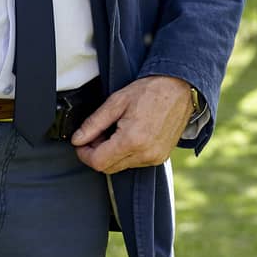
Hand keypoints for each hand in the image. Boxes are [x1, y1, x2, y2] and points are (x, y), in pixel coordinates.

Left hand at [72, 75, 196, 173]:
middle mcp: (145, 154)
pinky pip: (135, 163)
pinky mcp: (161, 158)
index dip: (84, 154)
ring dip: (112, 154)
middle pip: (108, 168)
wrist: (179, 89)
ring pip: (121, 166)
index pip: (98, 162)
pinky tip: (129, 135)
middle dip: (97, 154)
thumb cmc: (150, 91)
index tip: (81, 143)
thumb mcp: (116, 102)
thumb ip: (94, 123)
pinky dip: (126, 153)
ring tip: (115, 131)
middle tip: (97, 134)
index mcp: (132, 140)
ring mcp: (155, 158)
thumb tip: (77, 139)